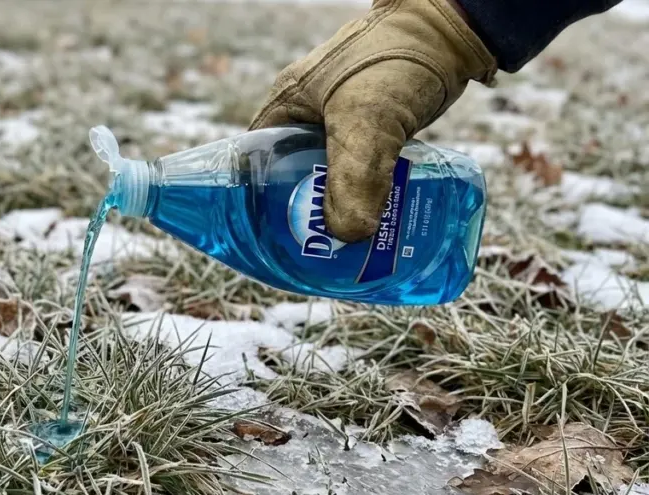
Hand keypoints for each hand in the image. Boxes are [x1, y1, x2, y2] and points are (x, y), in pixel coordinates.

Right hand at [250, 0, 495, 242]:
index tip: (273, 239)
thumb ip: (355, 178)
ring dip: (342, 206)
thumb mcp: (368, 122)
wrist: (450, 33)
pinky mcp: (372, 129)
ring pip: (330, 177)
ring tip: (352, 242)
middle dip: (305, 213)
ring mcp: (339, 123)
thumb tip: (348, 235)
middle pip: (292, 177)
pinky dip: (369, 193)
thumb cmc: (396, 61)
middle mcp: (305, 117)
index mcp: (284, 108)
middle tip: (318, 250)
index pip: (253, 165)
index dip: (257, 203)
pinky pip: (361, 171)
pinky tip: (380, 216)